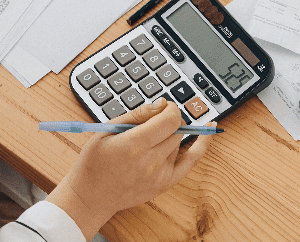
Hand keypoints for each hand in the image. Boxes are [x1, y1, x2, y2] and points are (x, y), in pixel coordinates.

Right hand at [45, 98, 212, 239]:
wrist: (91, 196)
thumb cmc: (94, 162)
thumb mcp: (107, 130)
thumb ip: (136, 115)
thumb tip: (161, 104)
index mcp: (135, 145)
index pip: (169, 119)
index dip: (169, 108)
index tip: (162, 106)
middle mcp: (151, 161)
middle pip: (176, 129)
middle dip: (170, 119)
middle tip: (155, 119)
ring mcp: (160, 175)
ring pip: (180, 143)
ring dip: (172, 134)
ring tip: (153, 136)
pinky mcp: (165, 184)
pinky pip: (191, 161)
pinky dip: (202, 145)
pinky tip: (208, 130)